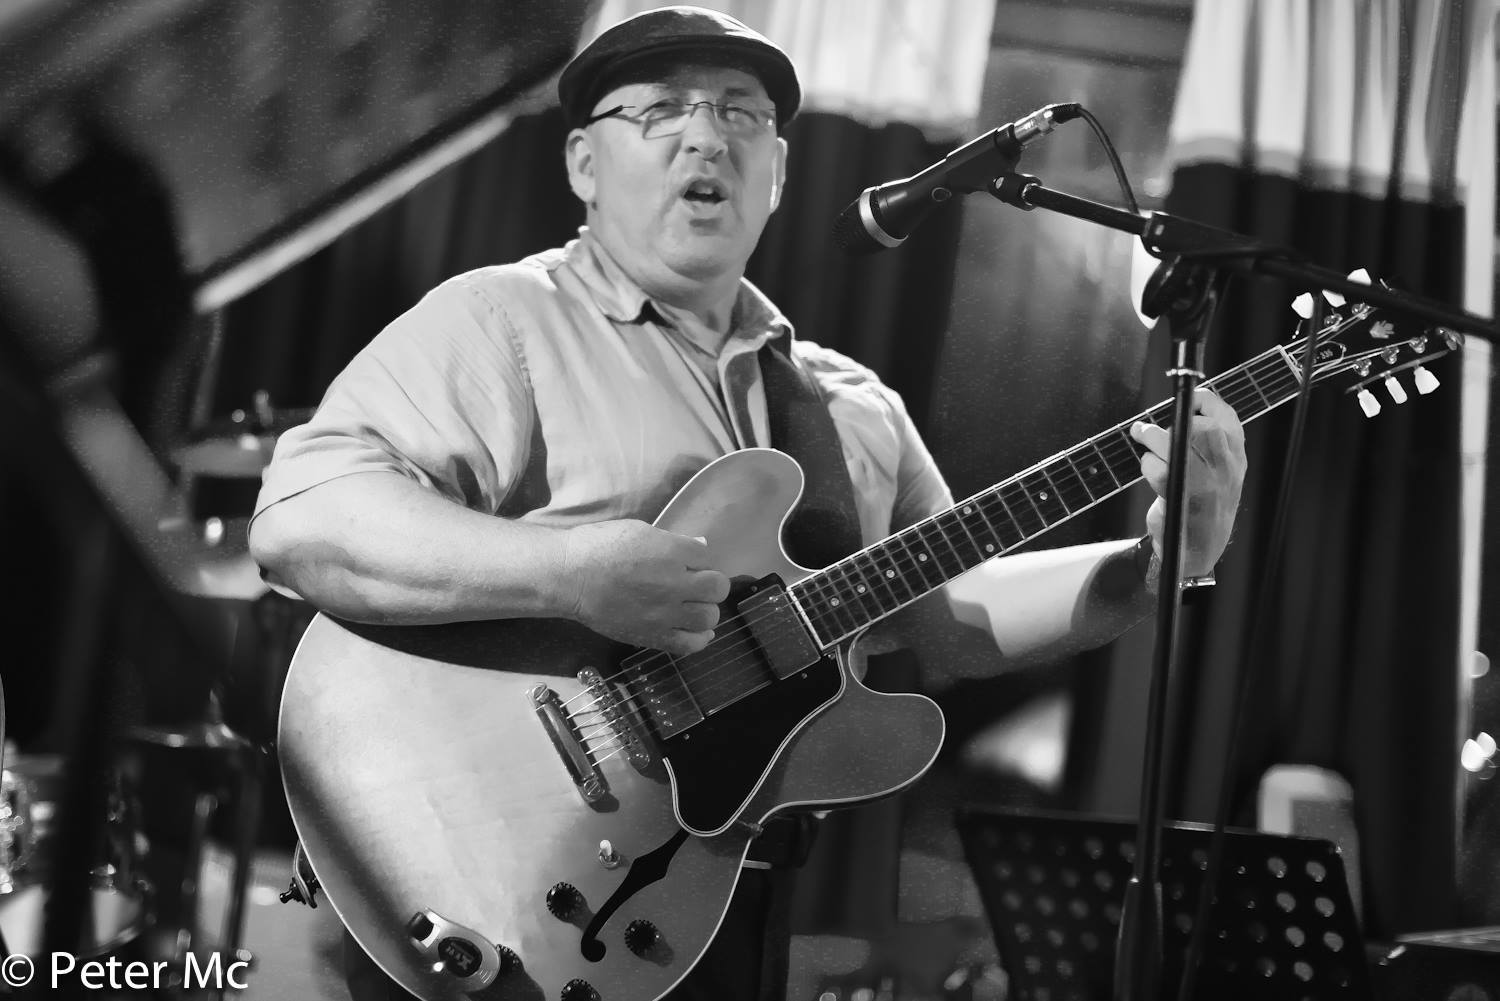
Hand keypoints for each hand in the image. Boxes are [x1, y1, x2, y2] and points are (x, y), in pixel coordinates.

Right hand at [560, 520, 730, 654]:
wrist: (569, 577)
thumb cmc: (597, 546)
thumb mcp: (638, 531)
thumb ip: (670, 542)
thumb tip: (697, 549)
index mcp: (670, 553)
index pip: (706, 556)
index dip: (697, 559)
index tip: (686, 563)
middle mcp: (674, 584)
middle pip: (717, 588)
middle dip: (709, 584)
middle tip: (694, 584)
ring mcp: (665, 613)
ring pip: (709, 617)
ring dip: (705, 610)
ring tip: (692, 607)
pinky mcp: (654, 636)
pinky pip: (690, 644)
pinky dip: (699, 638)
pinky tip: (695, 631)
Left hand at [1130, 388, 1246, 577]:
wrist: (1197, 547)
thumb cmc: (1202, 501)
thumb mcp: (1218, 468)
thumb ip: (1210, 438)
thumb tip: (1184, 406)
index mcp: (1235, 455)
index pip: (1225, 415)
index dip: (1200, 402)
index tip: (1182, 403)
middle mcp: (1225, 467)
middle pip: (1199, 427)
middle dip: (1171, 424)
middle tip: (1149, 430)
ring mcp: (1205, 482)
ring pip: (1175, 442)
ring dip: (1152, 440)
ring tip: (1145, 443)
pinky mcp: (1181, 495)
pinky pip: (1157, 467)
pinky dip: (1147, 465)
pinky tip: (1151, 473)